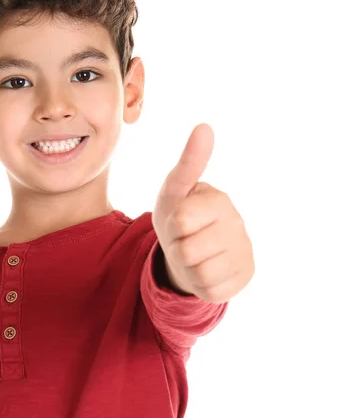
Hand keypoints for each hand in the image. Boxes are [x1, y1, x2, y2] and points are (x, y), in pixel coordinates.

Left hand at [152, 123, 253, 302]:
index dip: (171, 225)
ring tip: (194, 253)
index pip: (181, 220)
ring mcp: (244, 252)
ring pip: (199, 272)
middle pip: (187, 250)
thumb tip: (205, 126)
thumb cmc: (179, 213)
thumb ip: (189, 161)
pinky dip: (200, 284)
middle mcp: (237, 224)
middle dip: (177, 247)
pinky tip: (206, 268)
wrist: (189, 248)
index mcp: (219, 200)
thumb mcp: (175, 189)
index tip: (179, 219)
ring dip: (188, 266)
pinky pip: (210, 291)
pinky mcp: (245, 277)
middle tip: (185, 238)